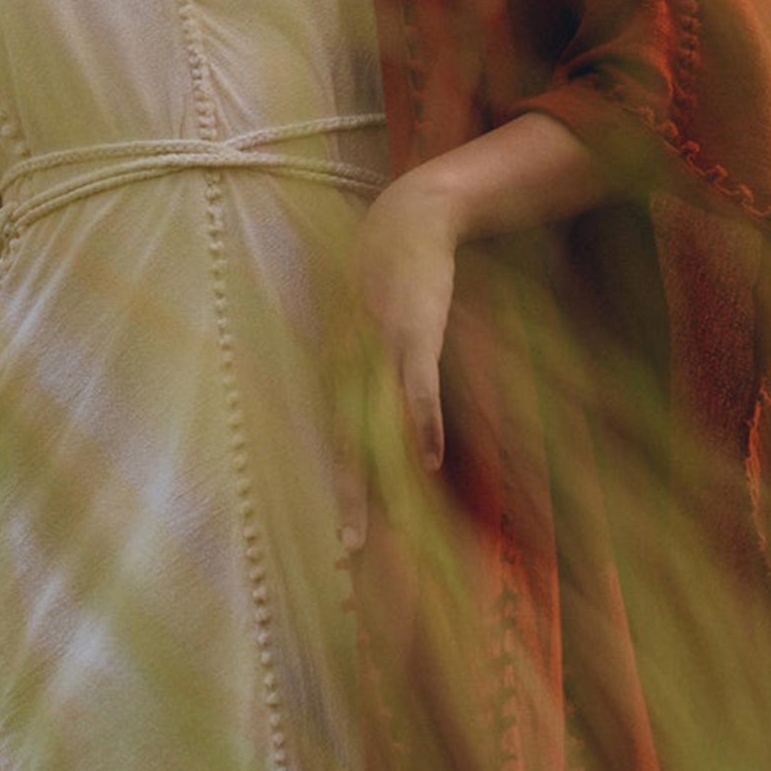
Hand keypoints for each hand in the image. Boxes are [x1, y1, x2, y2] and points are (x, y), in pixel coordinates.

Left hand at [340, 168, 458, 521]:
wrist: (406, 219)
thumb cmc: (393, 279)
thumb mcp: (376, 328)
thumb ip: (380, 370)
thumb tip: (392, 412)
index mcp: (343, 370)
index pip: (339, 440)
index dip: (343, 487)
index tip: (349, 535)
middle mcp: (351, 366)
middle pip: (347, 445)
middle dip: (350, 499)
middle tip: (351, 550)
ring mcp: (380, 351)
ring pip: (374, 425)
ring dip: (375, 478)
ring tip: (372, 527)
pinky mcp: (414, 330)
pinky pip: (417, 385)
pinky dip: (422, 421)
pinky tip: (431, 459)